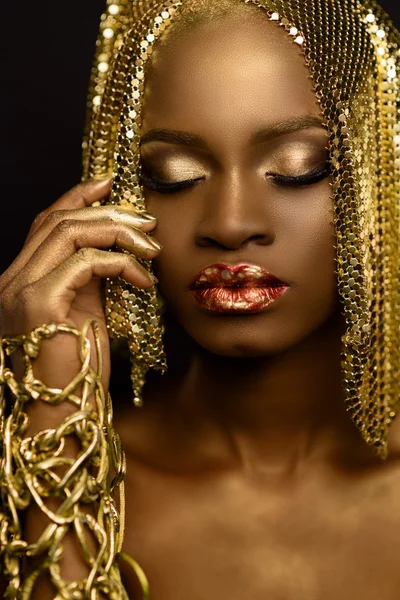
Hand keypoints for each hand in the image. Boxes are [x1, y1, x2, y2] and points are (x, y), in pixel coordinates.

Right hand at [0, 178, 160, 396]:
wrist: (64, 416)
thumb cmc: (78, 374)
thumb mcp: (86, 314)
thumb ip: (91, 279)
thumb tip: (119, 246)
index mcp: (20, 283)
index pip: (45, 224)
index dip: (77, 197)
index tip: (111, 184)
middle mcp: (11, 282)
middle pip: (58, 222)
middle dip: (108, 212)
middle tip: (148, 221)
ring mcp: (20, 291)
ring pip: (69, 233)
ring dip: (118, 232)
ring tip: (151, 246)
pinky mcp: (39, 304)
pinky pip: (86, 262)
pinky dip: (122, 264)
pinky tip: (144, 281)